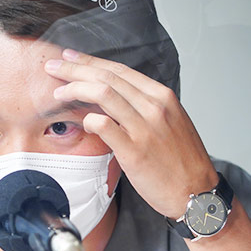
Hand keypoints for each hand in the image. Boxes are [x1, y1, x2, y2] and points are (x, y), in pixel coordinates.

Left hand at [44, 48, 217, 218]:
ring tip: (59, 93)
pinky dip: (88, 119)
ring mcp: (144, 128)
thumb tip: (116, 99)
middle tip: (53, 67)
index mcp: (162, 96)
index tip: (70, 57)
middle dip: (75, 68)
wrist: (196, 192)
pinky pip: (104, 125)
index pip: (119, 70)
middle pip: (107, 77)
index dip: (90, 61)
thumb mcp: (170, 122)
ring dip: (75, 89)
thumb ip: (145, 108)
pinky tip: (82, 121)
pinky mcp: (134, 151)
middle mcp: (154, 107)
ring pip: (103, 94)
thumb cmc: (182, 162)